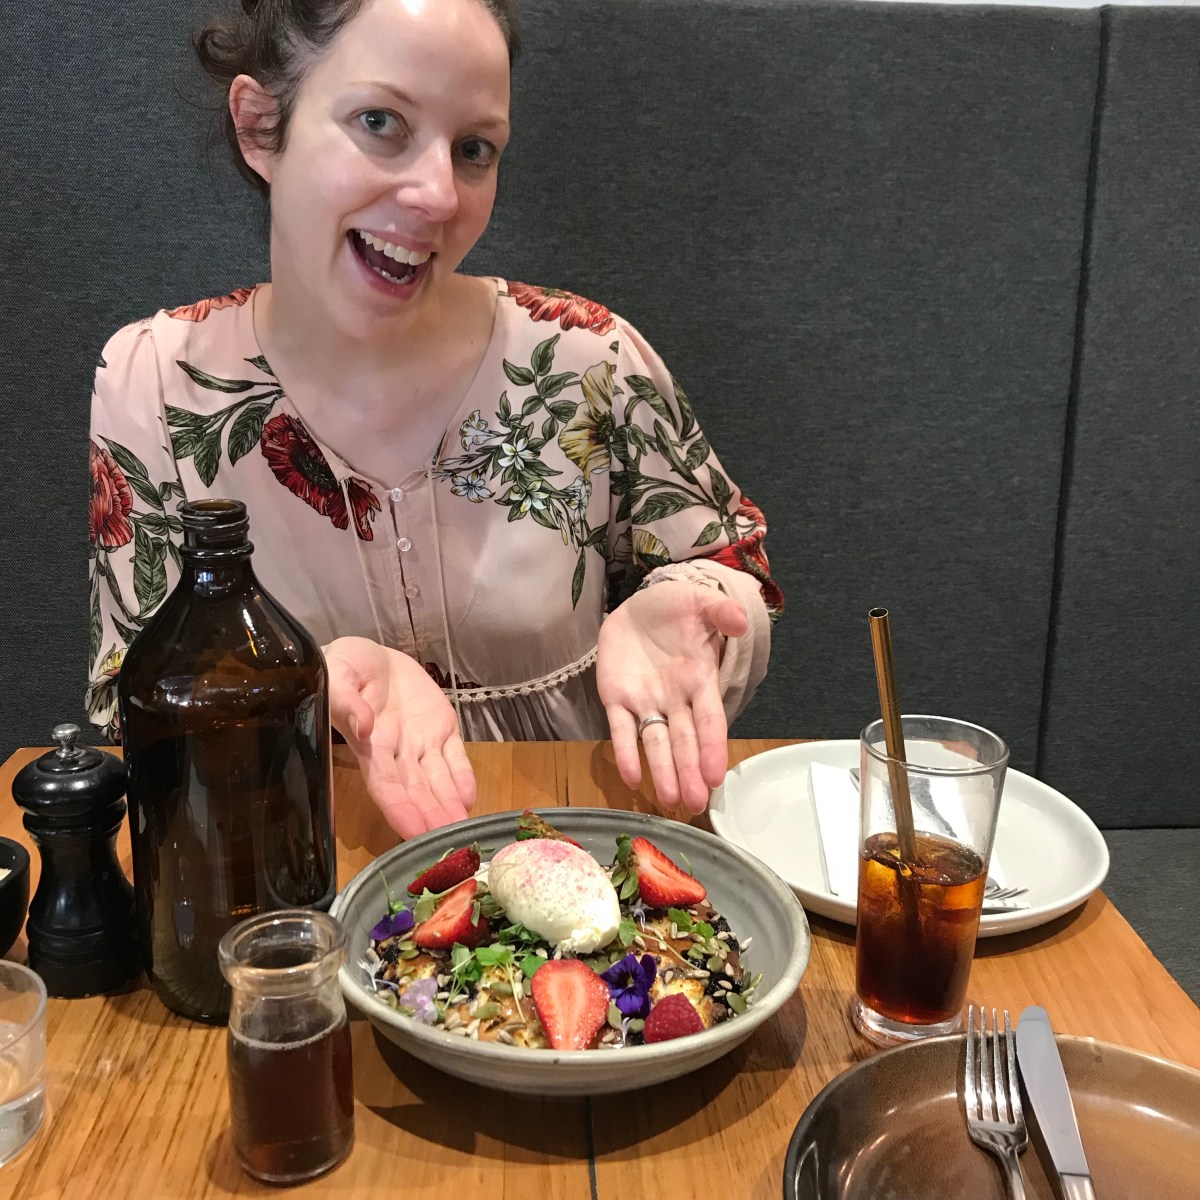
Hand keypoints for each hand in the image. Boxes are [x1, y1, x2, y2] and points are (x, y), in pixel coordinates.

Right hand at [324, 637, 475, 838]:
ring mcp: (422, 741)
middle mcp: (397, 752)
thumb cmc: (345, 667)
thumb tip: (363, 725)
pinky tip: (470, 798)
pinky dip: (463, 776)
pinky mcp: (442, 727)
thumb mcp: (338, 675)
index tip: (413, 831)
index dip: (399, 808)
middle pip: (415, 790)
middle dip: (431, 816)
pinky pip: (455, 756)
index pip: (384, 784)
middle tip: (449, 843)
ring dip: (449, 805)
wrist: (371, 656)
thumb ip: (346, 701)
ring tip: (463, 830)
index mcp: (370, 744)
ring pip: (437, 779)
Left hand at [597, 581, 747, 813]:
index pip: (709, 720)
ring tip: (669, 799)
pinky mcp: (616, 698)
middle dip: (689, 772)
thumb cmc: (674, 608)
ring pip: (655, 742)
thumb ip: (720, 611)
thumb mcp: (699, 603)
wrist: (636, 607)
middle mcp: (675, 699)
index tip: (716, 776)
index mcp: (699, 680)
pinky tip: (631, 777)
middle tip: (694, 804)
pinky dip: (625, 752)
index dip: (713, 748)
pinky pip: (620, 729)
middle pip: (684, 741)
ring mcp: (645, 702)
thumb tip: (740, 621)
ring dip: (662, 770)